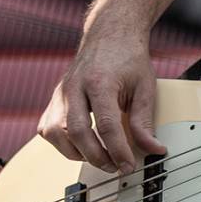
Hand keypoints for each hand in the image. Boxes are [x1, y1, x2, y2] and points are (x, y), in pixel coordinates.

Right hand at [38, 28, 165, 172]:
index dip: (118, 151)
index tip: (128, 165)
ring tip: (98, 156)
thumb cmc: (128, 58)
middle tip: (113, 166)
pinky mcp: (53, 99)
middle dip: (95, 156)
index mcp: (100, 82)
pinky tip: (79, 144)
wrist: (110, 35)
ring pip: (55, 133)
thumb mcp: (145, 87)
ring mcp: (60, 93)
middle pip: (77, 132)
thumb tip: (153, 149)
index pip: (107, 125)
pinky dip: (61, 142)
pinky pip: (47, 129)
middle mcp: (74, 87)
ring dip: (76, 152)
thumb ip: (145, 122)